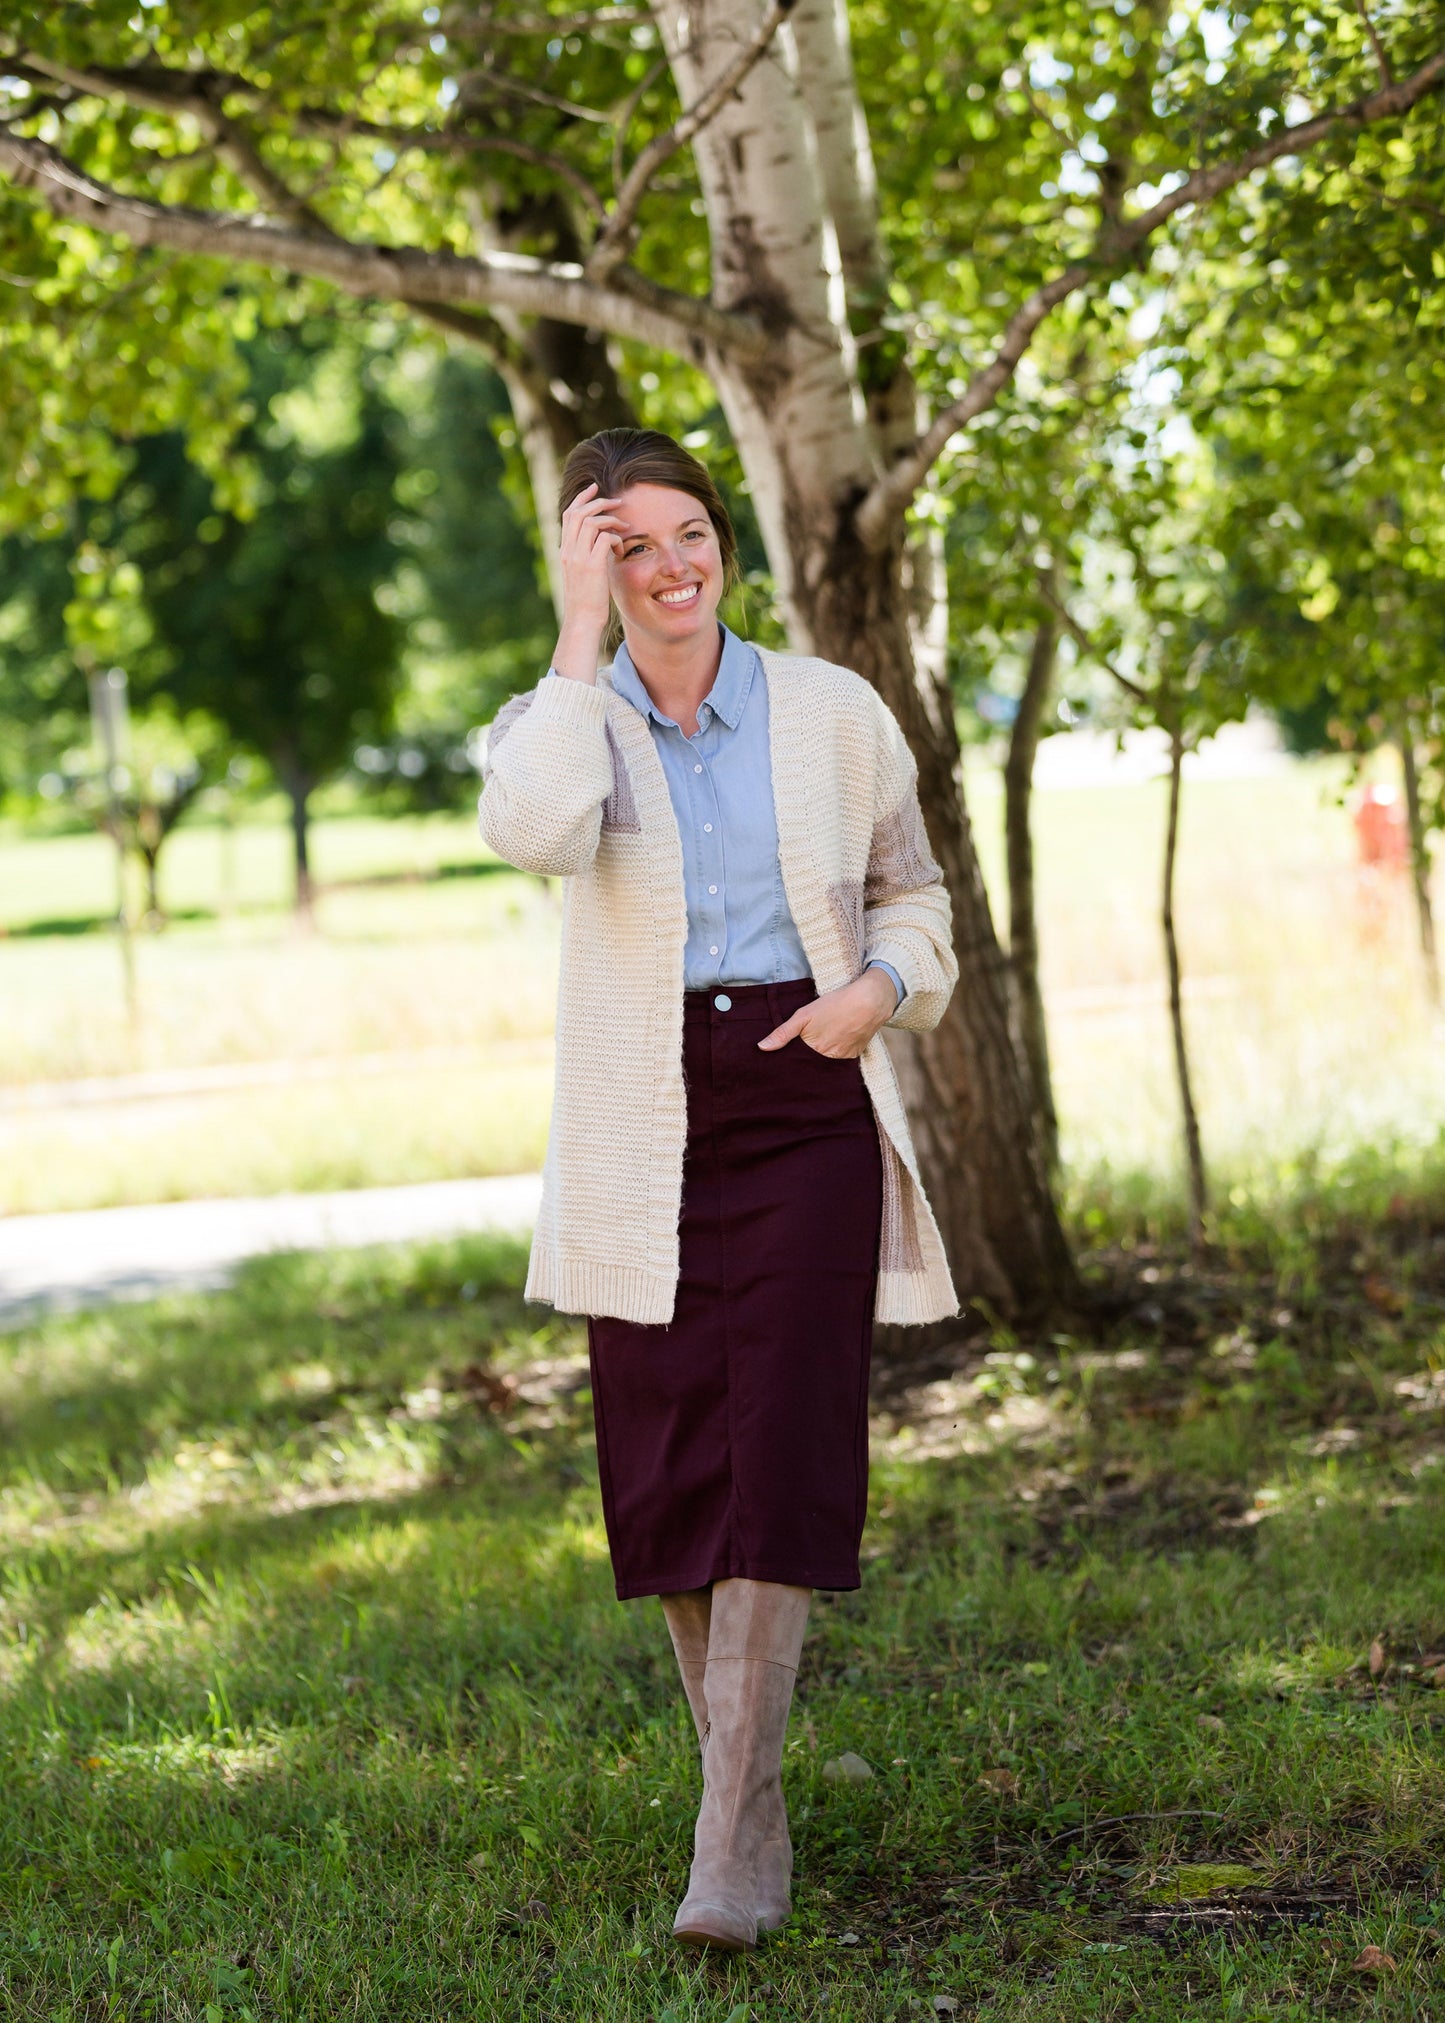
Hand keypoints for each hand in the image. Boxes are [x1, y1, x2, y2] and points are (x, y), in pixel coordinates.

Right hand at [552, 482, 625, 679]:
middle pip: (578, 512)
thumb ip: (589, 556)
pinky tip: (621, 548)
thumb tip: (604, 543)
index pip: (569, 515)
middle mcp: (568, 551)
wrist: (582, 621)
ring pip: (591, 521)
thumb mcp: (584, 575)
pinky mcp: (591, 566)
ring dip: (611, 519)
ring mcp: (578, 558)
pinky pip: (604, 538)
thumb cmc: (587, 602)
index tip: (594, 488)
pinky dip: (616, 538)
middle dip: (599, 501)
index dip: (581, 498)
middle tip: (618, 501)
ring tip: (624, 525)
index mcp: (565, 551)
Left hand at [757, 969, 897, 1057]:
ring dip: (821, 1058)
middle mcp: (828, 1059)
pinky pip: (841, 1059)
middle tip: (803, 1051)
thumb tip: (762, 1047)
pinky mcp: (855, 1055)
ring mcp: (843, 1058)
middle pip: (812, 1065)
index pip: (797, 1063)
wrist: (869, 1001)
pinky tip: (834, 1042)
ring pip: (826, 1063)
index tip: (784, 1061)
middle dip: (805, 1062)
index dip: (791, 1061)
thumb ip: (783, 1033)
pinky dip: (836, 1054)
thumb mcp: (804, 1015)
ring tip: (820, 1044)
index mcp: (813, 1050)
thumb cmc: (835, 1004)